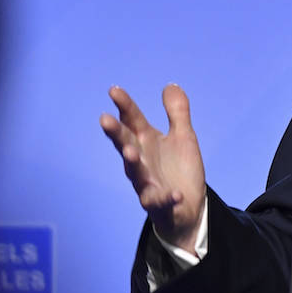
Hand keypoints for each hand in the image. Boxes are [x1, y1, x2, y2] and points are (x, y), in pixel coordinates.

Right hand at [101, 84, 205, 253]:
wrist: (187, 207)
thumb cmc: (178, 169)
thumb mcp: (183, 137)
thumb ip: (177, 112)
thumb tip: (170, 85)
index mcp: (146, 142)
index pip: (132, 120)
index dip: (124, 106)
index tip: (113, 90)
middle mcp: (142, 161)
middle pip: (126, 144)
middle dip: (116, 133)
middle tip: (105, 119)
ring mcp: (147, 184)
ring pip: (135, 173)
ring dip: (132, 163)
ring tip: (130, 153)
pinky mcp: (159, 205)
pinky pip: (161, 201)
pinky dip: (166, 198)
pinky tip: (174, 194)